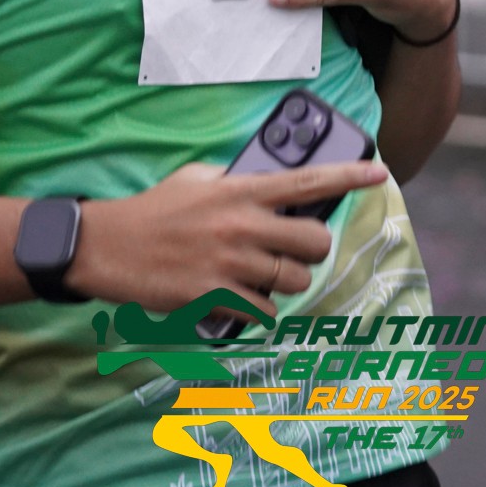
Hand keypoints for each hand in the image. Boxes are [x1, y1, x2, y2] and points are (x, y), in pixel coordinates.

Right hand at [63, 160, 388, 316]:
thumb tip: (266, 190)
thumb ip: (235, 182)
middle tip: (292, 253)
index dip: (349, 177)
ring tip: (262, 279)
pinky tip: (241, 302)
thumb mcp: (195, 180)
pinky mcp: (212, 296)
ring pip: (291, 281)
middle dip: (309, 251)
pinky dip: (258, 312)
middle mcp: (240, 224)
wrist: (107, 245)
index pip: (307, 181)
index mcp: (239, 191)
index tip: (379, 173)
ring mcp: (228, 263)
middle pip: (313, 242)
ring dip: (284, 284)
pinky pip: (262, 312)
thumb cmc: (153, 211)